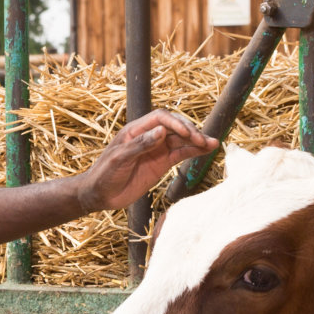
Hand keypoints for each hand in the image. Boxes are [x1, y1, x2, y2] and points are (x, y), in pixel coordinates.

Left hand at [76, 110, 218, 211]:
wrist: (100, 194)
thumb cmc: (104, 174)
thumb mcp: (120, 159)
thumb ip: (140, 145)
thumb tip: (162, 131)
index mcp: (136, 130)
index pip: (160, 118)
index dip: (175, 123)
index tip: (185, 133)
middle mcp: (149, 136)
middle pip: (174, 126)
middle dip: (189, 131)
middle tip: (202, 141)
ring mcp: (157, 150)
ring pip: (180, 140)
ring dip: (197, 140)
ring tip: (213, 143)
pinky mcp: (161, 163)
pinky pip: (180, 154)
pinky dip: (194, 152)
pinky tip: (206, 150)